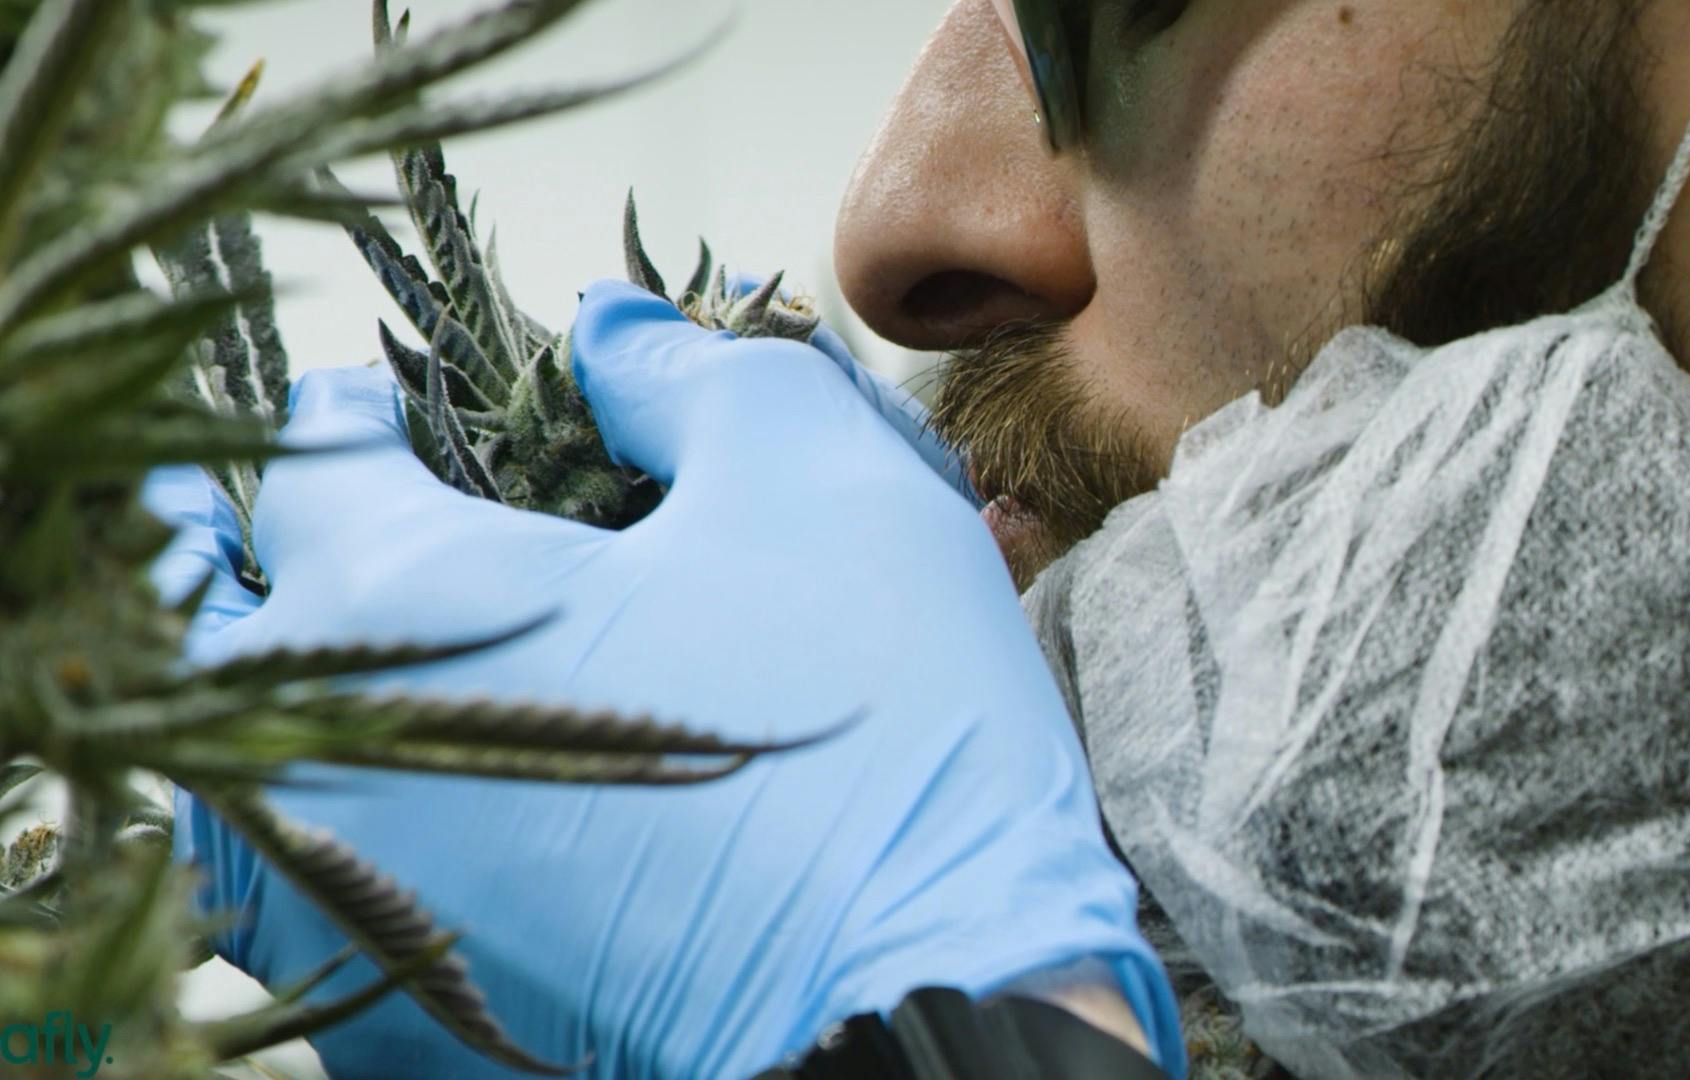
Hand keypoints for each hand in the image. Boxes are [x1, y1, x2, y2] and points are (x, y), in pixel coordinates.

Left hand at [152, 281, 1180, 1078]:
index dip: (343, 413)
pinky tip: (414, 812)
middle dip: (227, 558)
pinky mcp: (400, 1032)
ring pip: (233, 785)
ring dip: (266, 701)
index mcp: (402, 606)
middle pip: (200, 634)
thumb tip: (611, 331)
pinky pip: (316, 909)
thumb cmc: (873, 733)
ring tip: (328, 656)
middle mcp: (320, 770)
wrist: (927, 1007)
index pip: (306, 468)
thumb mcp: (816, 483)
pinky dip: (335, 836)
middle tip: (265, 519)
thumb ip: (690, 375)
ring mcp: (349, 918)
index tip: (370, 402)